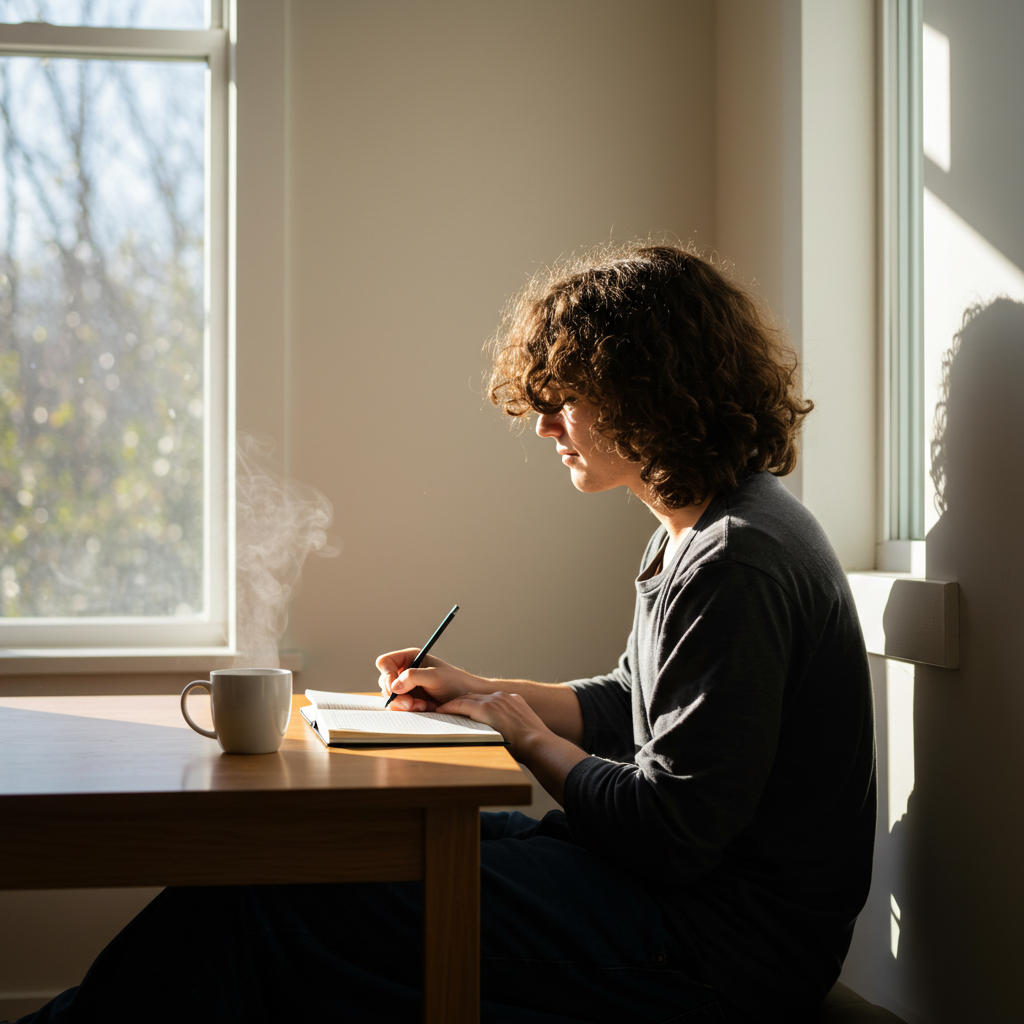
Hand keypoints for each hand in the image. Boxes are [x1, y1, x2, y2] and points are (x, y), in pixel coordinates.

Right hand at [375, 649, 488, 710]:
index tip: (395, 686)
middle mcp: (405, 671)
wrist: (466, 698)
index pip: (385, 662)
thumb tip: (394, 686)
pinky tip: (423, 707)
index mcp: (410, 658)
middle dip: (396, 694)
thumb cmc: (454, 682)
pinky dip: (408, 709)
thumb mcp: (435, 676)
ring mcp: (406, 687)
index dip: (387, 674)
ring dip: (403, 704)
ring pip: (390, 697)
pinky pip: (398, 707)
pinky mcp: (409, 701)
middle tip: (410, 702)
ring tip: (422, 705)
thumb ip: (413, 677)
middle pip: (384, 682)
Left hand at [436, 691, 588, 801]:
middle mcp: (503, 697)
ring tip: (441, 710)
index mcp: (513, 700)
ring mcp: (494, 701)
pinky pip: (462, 705)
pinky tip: (442, 711)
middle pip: (474, 696)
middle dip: (461, 702)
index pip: (487, 699)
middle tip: (448, 708)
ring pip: (466, 699)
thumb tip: (507, 737)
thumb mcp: (524, 730)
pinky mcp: (486, 709)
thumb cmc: (533, 745)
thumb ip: (513, 727)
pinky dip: (451, 707)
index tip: (466, 709)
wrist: (539, 744)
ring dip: (454, 704)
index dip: (474, 704)